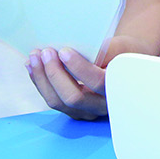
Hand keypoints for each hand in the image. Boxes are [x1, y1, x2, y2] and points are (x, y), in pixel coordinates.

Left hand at [27, 35, 143, 119]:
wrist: (126, 65)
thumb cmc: (125, 53)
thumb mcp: (122, 46)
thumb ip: (105, 49)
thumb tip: (78, 52)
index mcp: (119, 88)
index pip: (98, 82)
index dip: (79, 68)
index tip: (64, 51)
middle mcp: (103, 105)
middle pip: (73, 97)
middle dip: (54, 74)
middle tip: (45, 52)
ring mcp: (87, 112)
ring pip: (59, 102)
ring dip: (42, 79)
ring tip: (34, 57)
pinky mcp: (74, 111)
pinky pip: (53, 100)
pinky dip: (41, 83)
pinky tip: (33, 67)